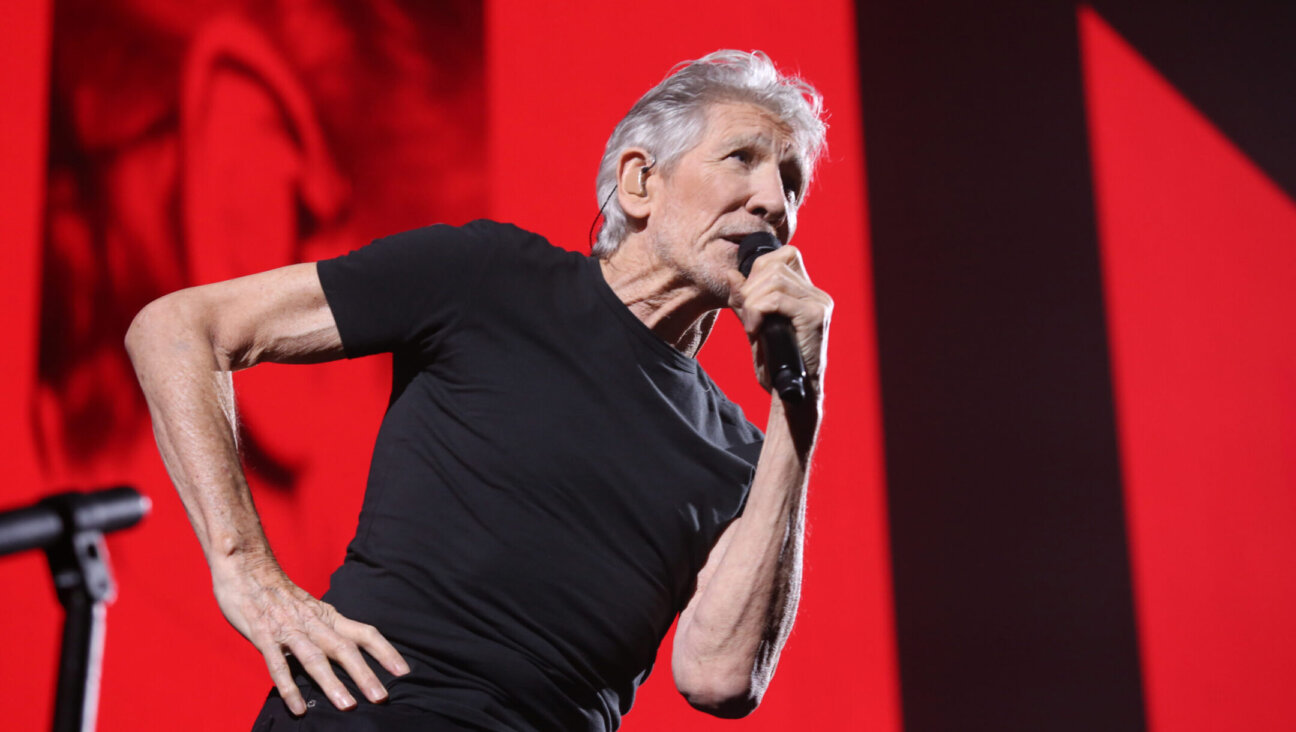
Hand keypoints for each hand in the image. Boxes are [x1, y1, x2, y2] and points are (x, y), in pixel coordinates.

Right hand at [212, 554, 409, 715]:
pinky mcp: (263, 636)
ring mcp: (288, 630)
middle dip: (364, 674)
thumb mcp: (312, 609)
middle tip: (382, 698)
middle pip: (344, 649)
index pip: (364, 633)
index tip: (403, 672)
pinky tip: (299, 708)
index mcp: (328, 616)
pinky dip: (289, 687)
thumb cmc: (281, 594)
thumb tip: (351, 653)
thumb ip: (328, 629)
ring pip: (315, 658)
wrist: (247, 569)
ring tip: (347, 706)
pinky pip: (277, 665)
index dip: (385, 652)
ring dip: (332, 683)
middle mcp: (313, 623)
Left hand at [727, 245, 831, 397]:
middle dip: (750, 288)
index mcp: (806, 292)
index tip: (748, 301)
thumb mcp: (754, 325)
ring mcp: (819, 303)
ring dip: (752, 303)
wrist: (791, 393)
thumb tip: (731, 273)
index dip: (757, 270)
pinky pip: (777, 299)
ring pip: (773, 280)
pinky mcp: (815, 316)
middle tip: (747, 317)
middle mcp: (817, 294)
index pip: (782, 256)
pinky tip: (756, 331)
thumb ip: (744, 300)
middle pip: (774, 264)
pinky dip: (758, 311)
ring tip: (751, 327)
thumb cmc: (775, 363)